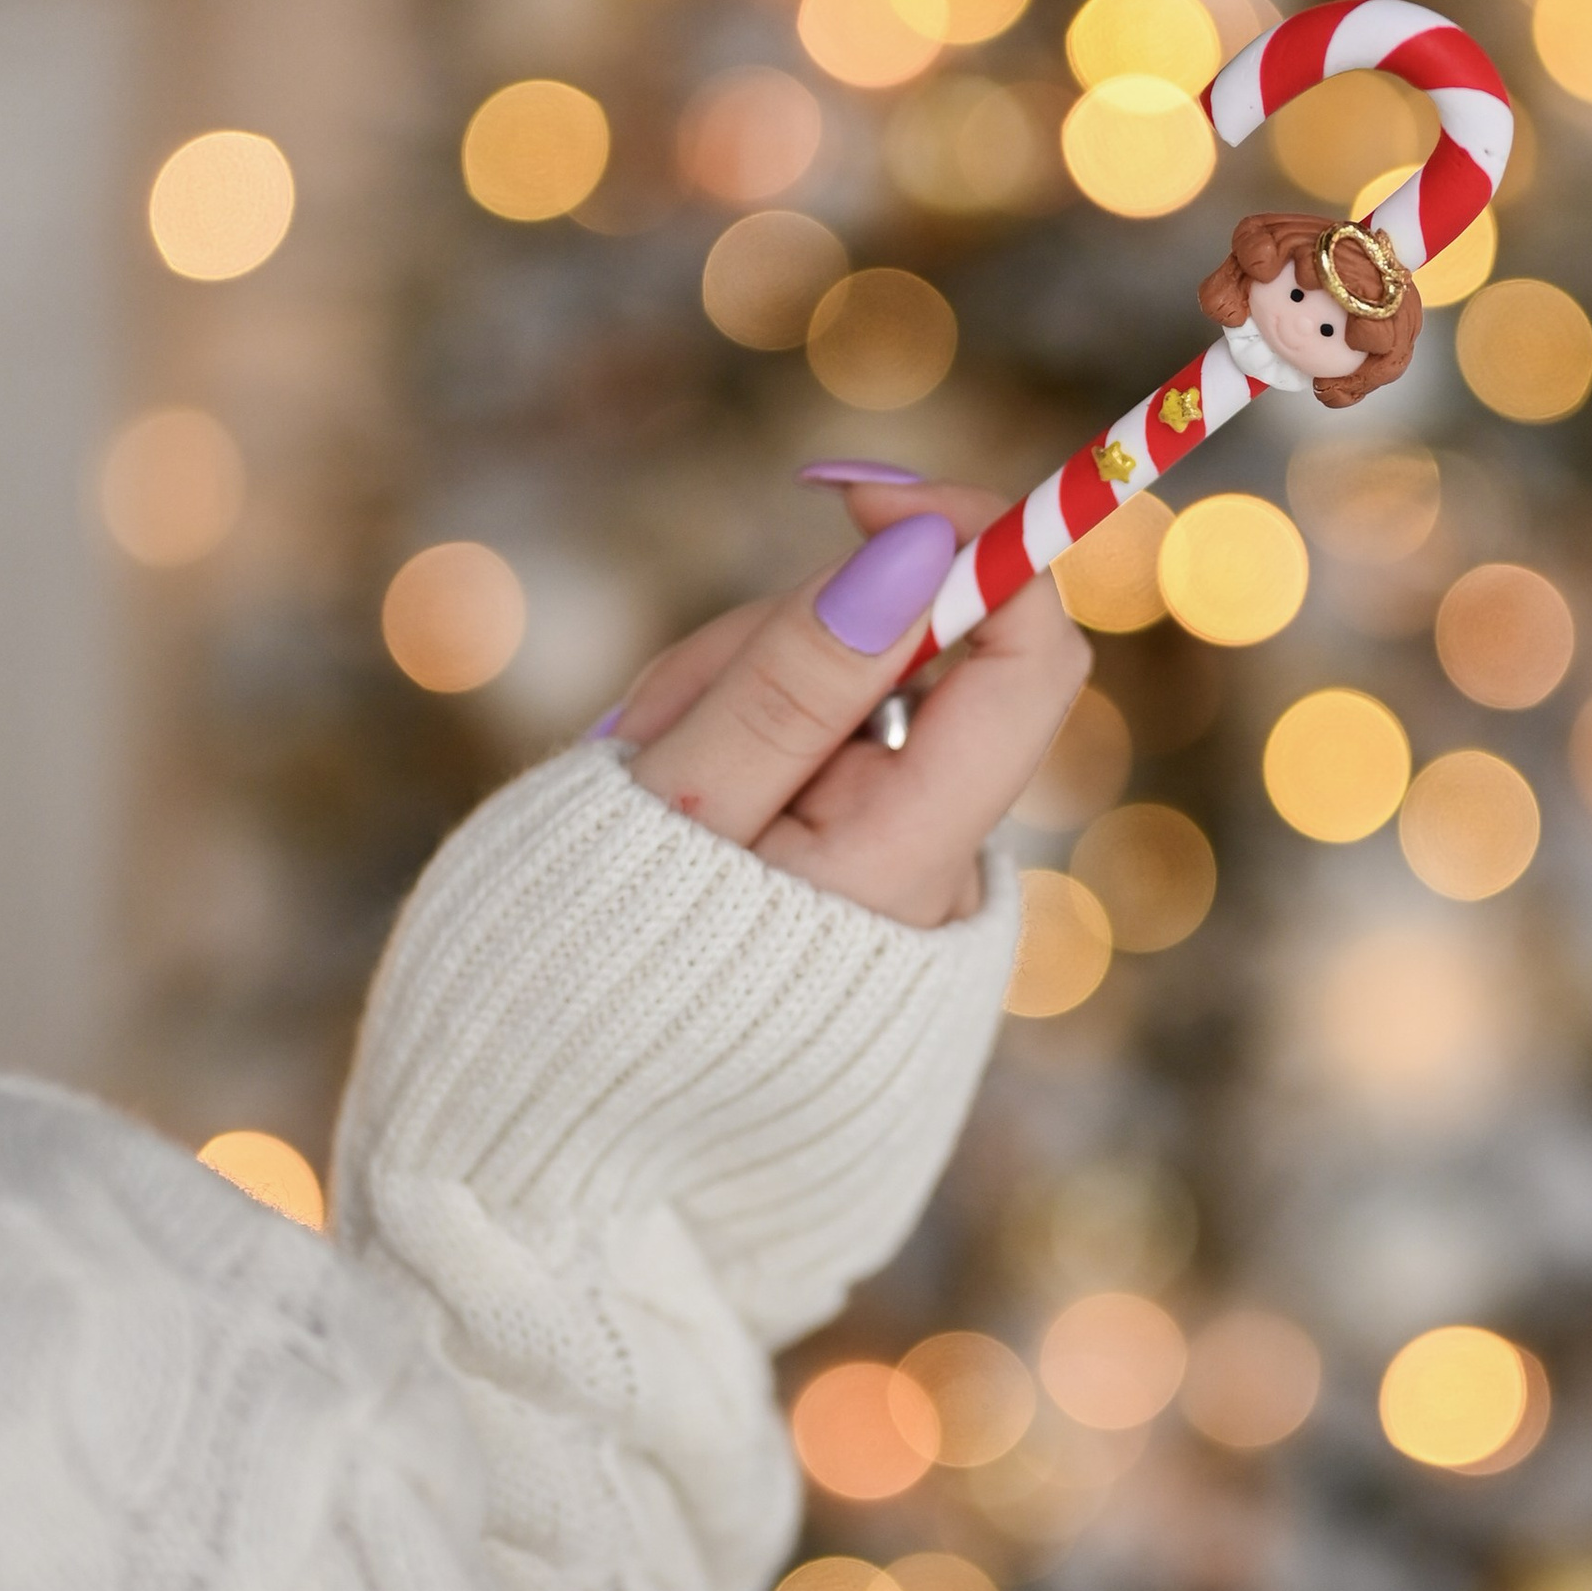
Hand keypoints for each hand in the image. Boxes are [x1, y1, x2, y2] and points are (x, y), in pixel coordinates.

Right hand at [601, 479, 1087, 929]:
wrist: (563, 1094)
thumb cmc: (599, 963)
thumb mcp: (675, 802)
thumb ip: (792, 677)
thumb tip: (922, 552)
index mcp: (907, 864)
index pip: (1028, 660)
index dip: (972, 547)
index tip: (854, 496)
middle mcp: (930, 864)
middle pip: (908, 654)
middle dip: (787, 635)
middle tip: (660, 716)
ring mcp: (887, 858)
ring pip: (841, 681)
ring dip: (735, 685)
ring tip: (639, 772)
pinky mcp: (839, 847)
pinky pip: (805, 733)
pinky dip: (731, 729)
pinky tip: (665, 788)